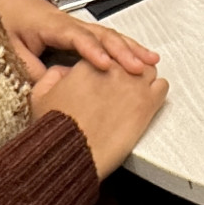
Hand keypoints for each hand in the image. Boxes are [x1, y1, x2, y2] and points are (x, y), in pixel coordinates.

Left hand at [0, 0, 160, 80]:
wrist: (6, 3)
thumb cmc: (6, 23)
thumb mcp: (8, 49)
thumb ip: (28, 68)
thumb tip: (51, 86)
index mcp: (50, 25)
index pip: (77, 37)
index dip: (93, 51)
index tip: (107, 65)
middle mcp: (69, 22)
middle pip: (101, 34)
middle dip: (123, 50)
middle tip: (141, 68)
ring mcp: (77, 25)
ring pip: (108, 34)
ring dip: (131, 47)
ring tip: (152, 61)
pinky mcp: (80, 32)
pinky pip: (105, 38)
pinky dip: (124, 46)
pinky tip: (138, 57)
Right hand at [30, 60, 168, 178]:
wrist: (71, 151)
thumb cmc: (55, 127)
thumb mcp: (41, 94)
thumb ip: (54, 75)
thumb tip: (66, 72)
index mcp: (90, 62)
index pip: (107, 53)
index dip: (106, 66)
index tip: (104, 76)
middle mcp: (116, 68)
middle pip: (129, 59)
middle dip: (125, 70)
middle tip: (121, 86)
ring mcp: (135, 84)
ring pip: (149, 69)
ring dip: (142, 79)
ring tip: (135, 93)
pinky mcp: (148, 103)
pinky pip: (162, 87)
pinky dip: (156, 91)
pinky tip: (147, 101)